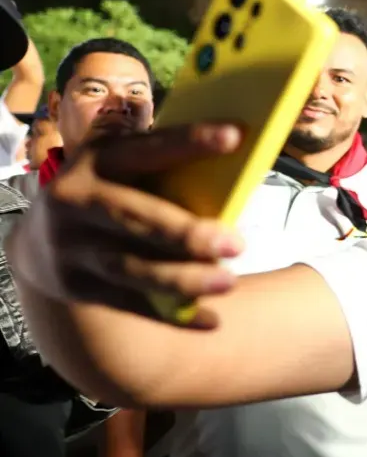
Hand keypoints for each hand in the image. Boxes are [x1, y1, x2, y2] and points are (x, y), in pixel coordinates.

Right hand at [7, 123, 246, 326]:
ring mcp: (72, 248)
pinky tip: (211, 320)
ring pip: (132, 268)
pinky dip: (171, 315)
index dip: (189, 142)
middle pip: (134, 219)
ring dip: (183, 279)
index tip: (234, 136)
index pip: (147, 149)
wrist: (39, 239)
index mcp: (97, 161)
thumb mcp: (119, 163)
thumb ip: (161, 159)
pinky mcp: (76, 285)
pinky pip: (130, 303)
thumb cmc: (108, 190)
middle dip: (185, 234)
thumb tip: (236, 153)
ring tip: (228, 282)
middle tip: (236, 244)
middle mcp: (76, 202)